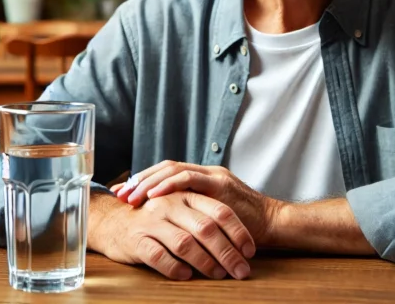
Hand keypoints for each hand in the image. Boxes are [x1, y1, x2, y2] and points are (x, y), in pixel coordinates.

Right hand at [88, 191, 255, 280]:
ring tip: (219, 275)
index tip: (250, 252)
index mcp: (185, 195)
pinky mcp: (137, 239)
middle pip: (206, 228)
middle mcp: (170, 204)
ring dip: (206, 262)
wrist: (111, 221)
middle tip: (241, 271)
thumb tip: (237, 241)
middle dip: (228, 253)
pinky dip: (175, 268)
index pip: (219, 211)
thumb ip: (203, 214)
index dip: (238, 232)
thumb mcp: (179, 208)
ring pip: (185, 243)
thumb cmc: (154, 218)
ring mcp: (152, 221)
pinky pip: (159, 256)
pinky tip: (186, 276)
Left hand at [111, 161, 282, 245]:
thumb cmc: (244, 226)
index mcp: (203, 178)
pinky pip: (189, 179)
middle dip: (140, 179)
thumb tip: (166, 222)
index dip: (144, 180)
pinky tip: (153, 196)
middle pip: (165, 167)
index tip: (123, 191)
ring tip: (131, 195)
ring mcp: (213, 175)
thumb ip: (194, 212)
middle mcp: (206, 172)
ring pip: (173, 169)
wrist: (274, 224)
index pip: (167, 172)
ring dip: (149, 182)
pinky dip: (168, 186)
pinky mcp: (220, 184)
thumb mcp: (212, 217)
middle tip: (120, 193)